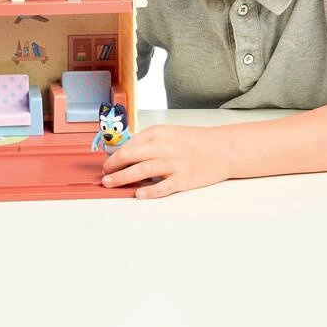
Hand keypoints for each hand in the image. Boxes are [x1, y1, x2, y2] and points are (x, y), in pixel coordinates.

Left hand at [101, 124, 230, 198]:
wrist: (223, 148)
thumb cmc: (194, 141)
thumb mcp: (168, 133)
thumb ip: (148, 142)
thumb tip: (125, 154)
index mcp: (158, 133)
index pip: (129, 145)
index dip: (114, 155)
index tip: (106, 163)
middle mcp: (164, 146)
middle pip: (130, 156)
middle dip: (112, 166)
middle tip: (103, 175)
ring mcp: (174, 163)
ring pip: (142, 170)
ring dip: (122, 178)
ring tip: (110, 183)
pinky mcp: (184, 179)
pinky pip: (163, 186)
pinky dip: (150, 190)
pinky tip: (138, 194)